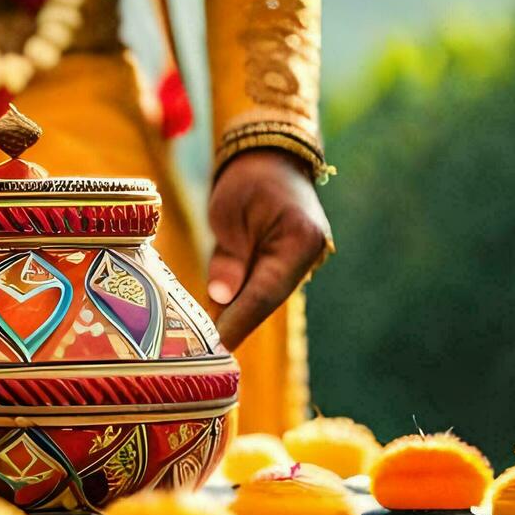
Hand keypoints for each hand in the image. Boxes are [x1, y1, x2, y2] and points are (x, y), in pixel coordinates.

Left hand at [206, 149, 331, 348]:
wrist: (270, 159)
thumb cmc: (248, 181)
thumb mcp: (229, 213)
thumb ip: (228, 258)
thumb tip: (222, 299)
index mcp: (299, 240)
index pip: (265, 292)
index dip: (239, 321)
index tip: (218, 346)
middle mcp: (309, 256)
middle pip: (266, 300)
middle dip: (236, 325)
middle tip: (205, 354)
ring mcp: (302, 262)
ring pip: (264, 297)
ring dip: (237, 317)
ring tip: (206, 343)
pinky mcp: (287, 264)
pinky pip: (262, 288)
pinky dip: (241, 302)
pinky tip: (218, 319)